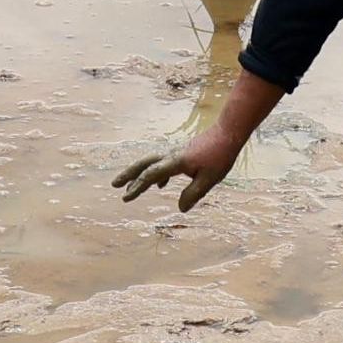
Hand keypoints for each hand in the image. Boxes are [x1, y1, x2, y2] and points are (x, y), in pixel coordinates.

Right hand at [112, 127, 249, 212]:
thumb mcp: (209, 179)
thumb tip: (180, 208)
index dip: (137, 187)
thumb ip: (193, 194)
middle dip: (128, 174)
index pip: (151, 175)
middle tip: (115, 184)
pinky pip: (162, 163)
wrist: (227, 133)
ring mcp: (175, 153)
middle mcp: (171, 155)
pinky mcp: (182, 153)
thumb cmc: (220, 156)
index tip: (126, 198)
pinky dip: (156, 173)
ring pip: (151, 162)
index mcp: (175, 162)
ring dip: (139, 173)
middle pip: (144, 164)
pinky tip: (159, 184)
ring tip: (130, 186)